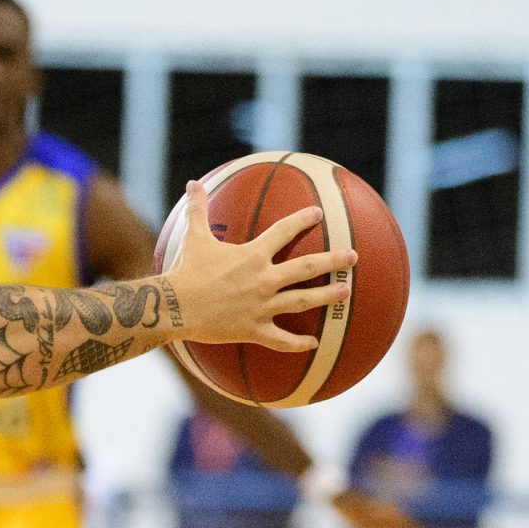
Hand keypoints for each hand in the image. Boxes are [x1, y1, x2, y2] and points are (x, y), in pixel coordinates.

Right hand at [163, 184, 352, 349]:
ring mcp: (261, 306)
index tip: (318, 214)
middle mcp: (263, 279)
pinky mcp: (253, 329)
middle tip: (353, 257)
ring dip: (326, 296)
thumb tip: (192, 184)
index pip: (284, 232)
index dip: (302, 220)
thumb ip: (198, 209)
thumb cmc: (185, 271)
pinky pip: (281, 340)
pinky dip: (298, 343)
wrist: (174, 306)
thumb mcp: (194, 237)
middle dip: (333, 260)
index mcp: (253, 255)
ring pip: (302, 301)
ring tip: (346, 292)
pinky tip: (314, 343)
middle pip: (307, 268)